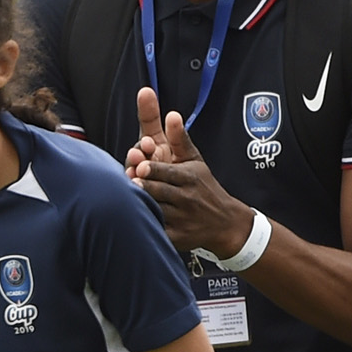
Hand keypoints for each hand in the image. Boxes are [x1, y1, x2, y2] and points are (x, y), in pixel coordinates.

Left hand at [120, 82, 255, 259]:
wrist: (225, 223)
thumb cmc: (205, 188)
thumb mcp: (195, 161)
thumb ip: (179, 139)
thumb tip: (172, 114)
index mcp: (189, 178)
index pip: (168, 173)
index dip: (152, 171)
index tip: (139, 167)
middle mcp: (187, 199)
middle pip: (159, 191)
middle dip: (143, 187)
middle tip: (129, 182)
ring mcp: (181, 220)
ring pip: (156, 211)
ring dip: (141, 205)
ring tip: (126, 200)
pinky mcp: (176, 237)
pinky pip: (158, 231)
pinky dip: (146, 226)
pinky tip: (134, 221)